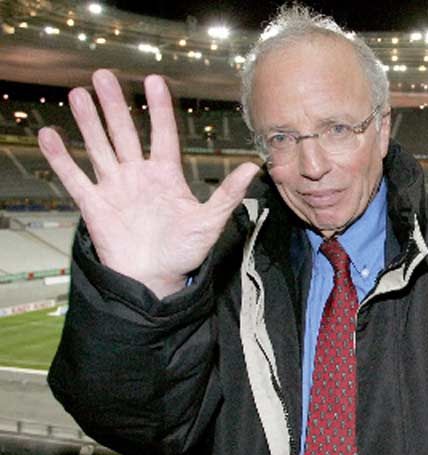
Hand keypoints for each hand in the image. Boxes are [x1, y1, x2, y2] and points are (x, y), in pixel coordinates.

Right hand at [38, 69, 259, 298]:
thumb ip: (227, 194)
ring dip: (89, 122)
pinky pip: (75, 178)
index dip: (160, 109)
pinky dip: (61, 158)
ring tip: (78, 94)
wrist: (156, 280)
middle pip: (125, 133)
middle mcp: (139, 175)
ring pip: (99, 147)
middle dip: (114, 105)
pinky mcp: (95, 205)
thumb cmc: (184, 252)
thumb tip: (252, 168)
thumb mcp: (209, 222)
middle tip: (104, 75)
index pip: (163, 134)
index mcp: (166, 175)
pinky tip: (49, 135)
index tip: (154, 81)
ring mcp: (115, 187)